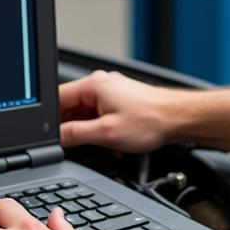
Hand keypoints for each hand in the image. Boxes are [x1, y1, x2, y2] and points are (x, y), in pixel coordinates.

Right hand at [59, 71, 177, 152]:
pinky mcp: (121, 100)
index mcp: (93, 85)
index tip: (49, 137)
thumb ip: (76, 134)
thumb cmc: (151, 120)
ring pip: (86, 113)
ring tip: (103, 144)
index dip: (50, 120)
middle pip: (71, 106)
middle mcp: (101, 84)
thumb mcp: (106, 133)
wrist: (180, 118)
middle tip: (78, 145)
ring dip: (89, 131)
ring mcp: (112, 91)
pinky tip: (112, 143)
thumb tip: (56, 138)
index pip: (57, 99)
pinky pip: (100, 114)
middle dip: (73, 128)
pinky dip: (101, 129)